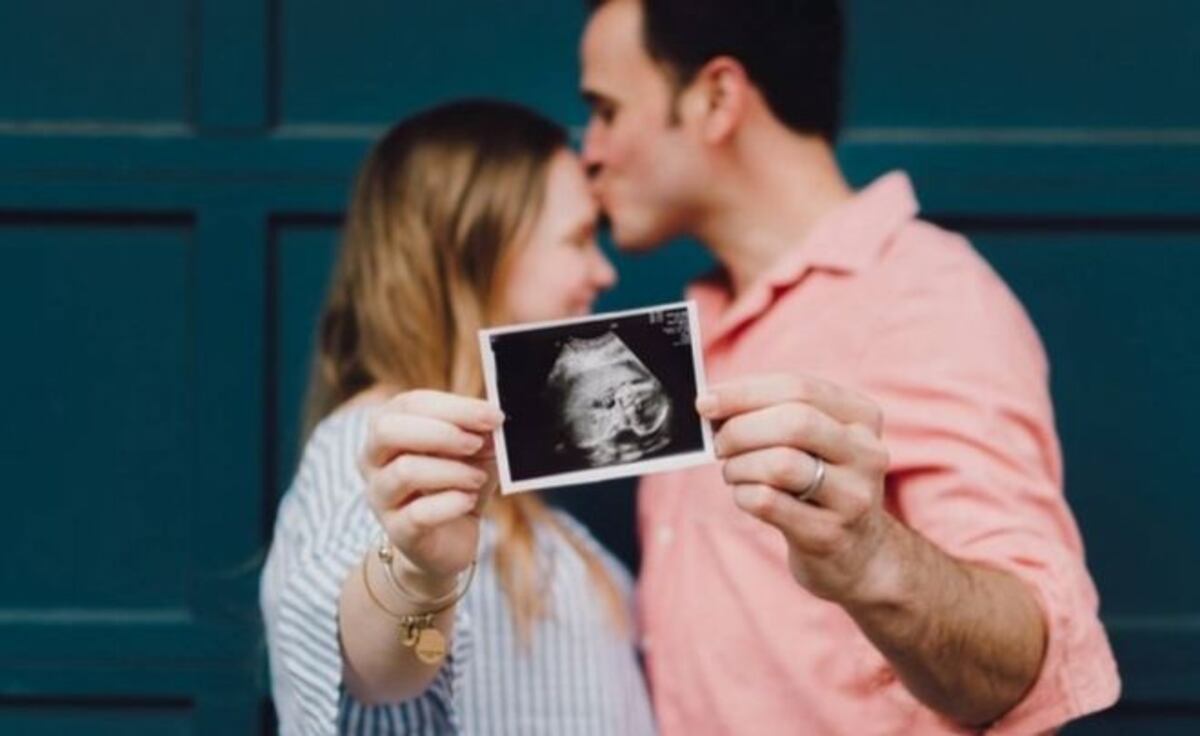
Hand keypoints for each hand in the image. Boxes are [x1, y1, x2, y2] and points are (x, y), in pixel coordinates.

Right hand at [360, 390, 502, 592]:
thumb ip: (480, 432)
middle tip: (476, 443)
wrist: (451, 538)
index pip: (410, 404)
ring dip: (452, 471)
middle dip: (440, 433)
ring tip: (477, 478)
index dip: (453, 407)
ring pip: (405, 471)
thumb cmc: (458, 483)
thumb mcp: (475, 452)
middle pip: (387, 430)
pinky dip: (451, 503)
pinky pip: (418, 513)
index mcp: (388, 428)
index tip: (492, 416)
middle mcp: (372, 459)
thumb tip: (493, 416)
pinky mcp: (397, 530)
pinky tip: (468, 500)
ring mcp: (380, 497)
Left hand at [698, 374, 897, 603]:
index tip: (705, 401)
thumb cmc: (819, 482)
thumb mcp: (815, 441)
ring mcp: (853, 497)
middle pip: (794, 423)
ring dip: (739, 465)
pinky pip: (768, 502)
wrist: (858, 552)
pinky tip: (744, 495)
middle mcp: (866, 453)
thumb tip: (712, 402)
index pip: (799, 388)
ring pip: (780, 464)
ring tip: (733, 472)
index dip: (744, 392)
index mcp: (862, 417)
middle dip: (741, 430)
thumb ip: (773, 413)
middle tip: (718, 444)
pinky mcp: (829, 533)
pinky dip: (742, 494)